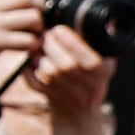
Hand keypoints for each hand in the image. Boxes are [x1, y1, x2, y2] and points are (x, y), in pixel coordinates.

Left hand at [18, 20, 116, 134]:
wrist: (78, 112)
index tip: (59, 29)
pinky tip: (31, 59)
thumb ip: (103, 45)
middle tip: (44, 33)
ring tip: (37, 45)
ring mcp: (63, 90)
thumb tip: (108, 23)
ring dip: (37, 54)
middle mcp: (83, 83)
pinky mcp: (45, 95)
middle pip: (62, 60)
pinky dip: (27, 67)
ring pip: (45, 68)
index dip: (68, 39)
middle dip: (49, 43)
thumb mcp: (106, 63)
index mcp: (100, 71)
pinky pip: (32, 78)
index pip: (84, 55)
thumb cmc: (91, 81)